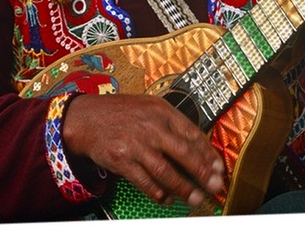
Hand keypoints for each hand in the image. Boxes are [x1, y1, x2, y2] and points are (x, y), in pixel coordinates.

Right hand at [61, 93, 224, 207]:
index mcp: (162, 111)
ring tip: (195, 198)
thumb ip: (170, 123)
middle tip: (215, 186)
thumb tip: (195, 145)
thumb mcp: (148, 107)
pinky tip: (167, 198)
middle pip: (184, 153)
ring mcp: (136, 144)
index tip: (218, 168)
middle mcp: (151, 126)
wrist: (86, 117)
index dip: (208, 153)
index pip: (192, 134)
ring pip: (166, 171)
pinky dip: (158, 192)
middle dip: (202, 173)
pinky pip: (144, 181)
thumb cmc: (120, 112)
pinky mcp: (122, 159)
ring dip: (183, 188)